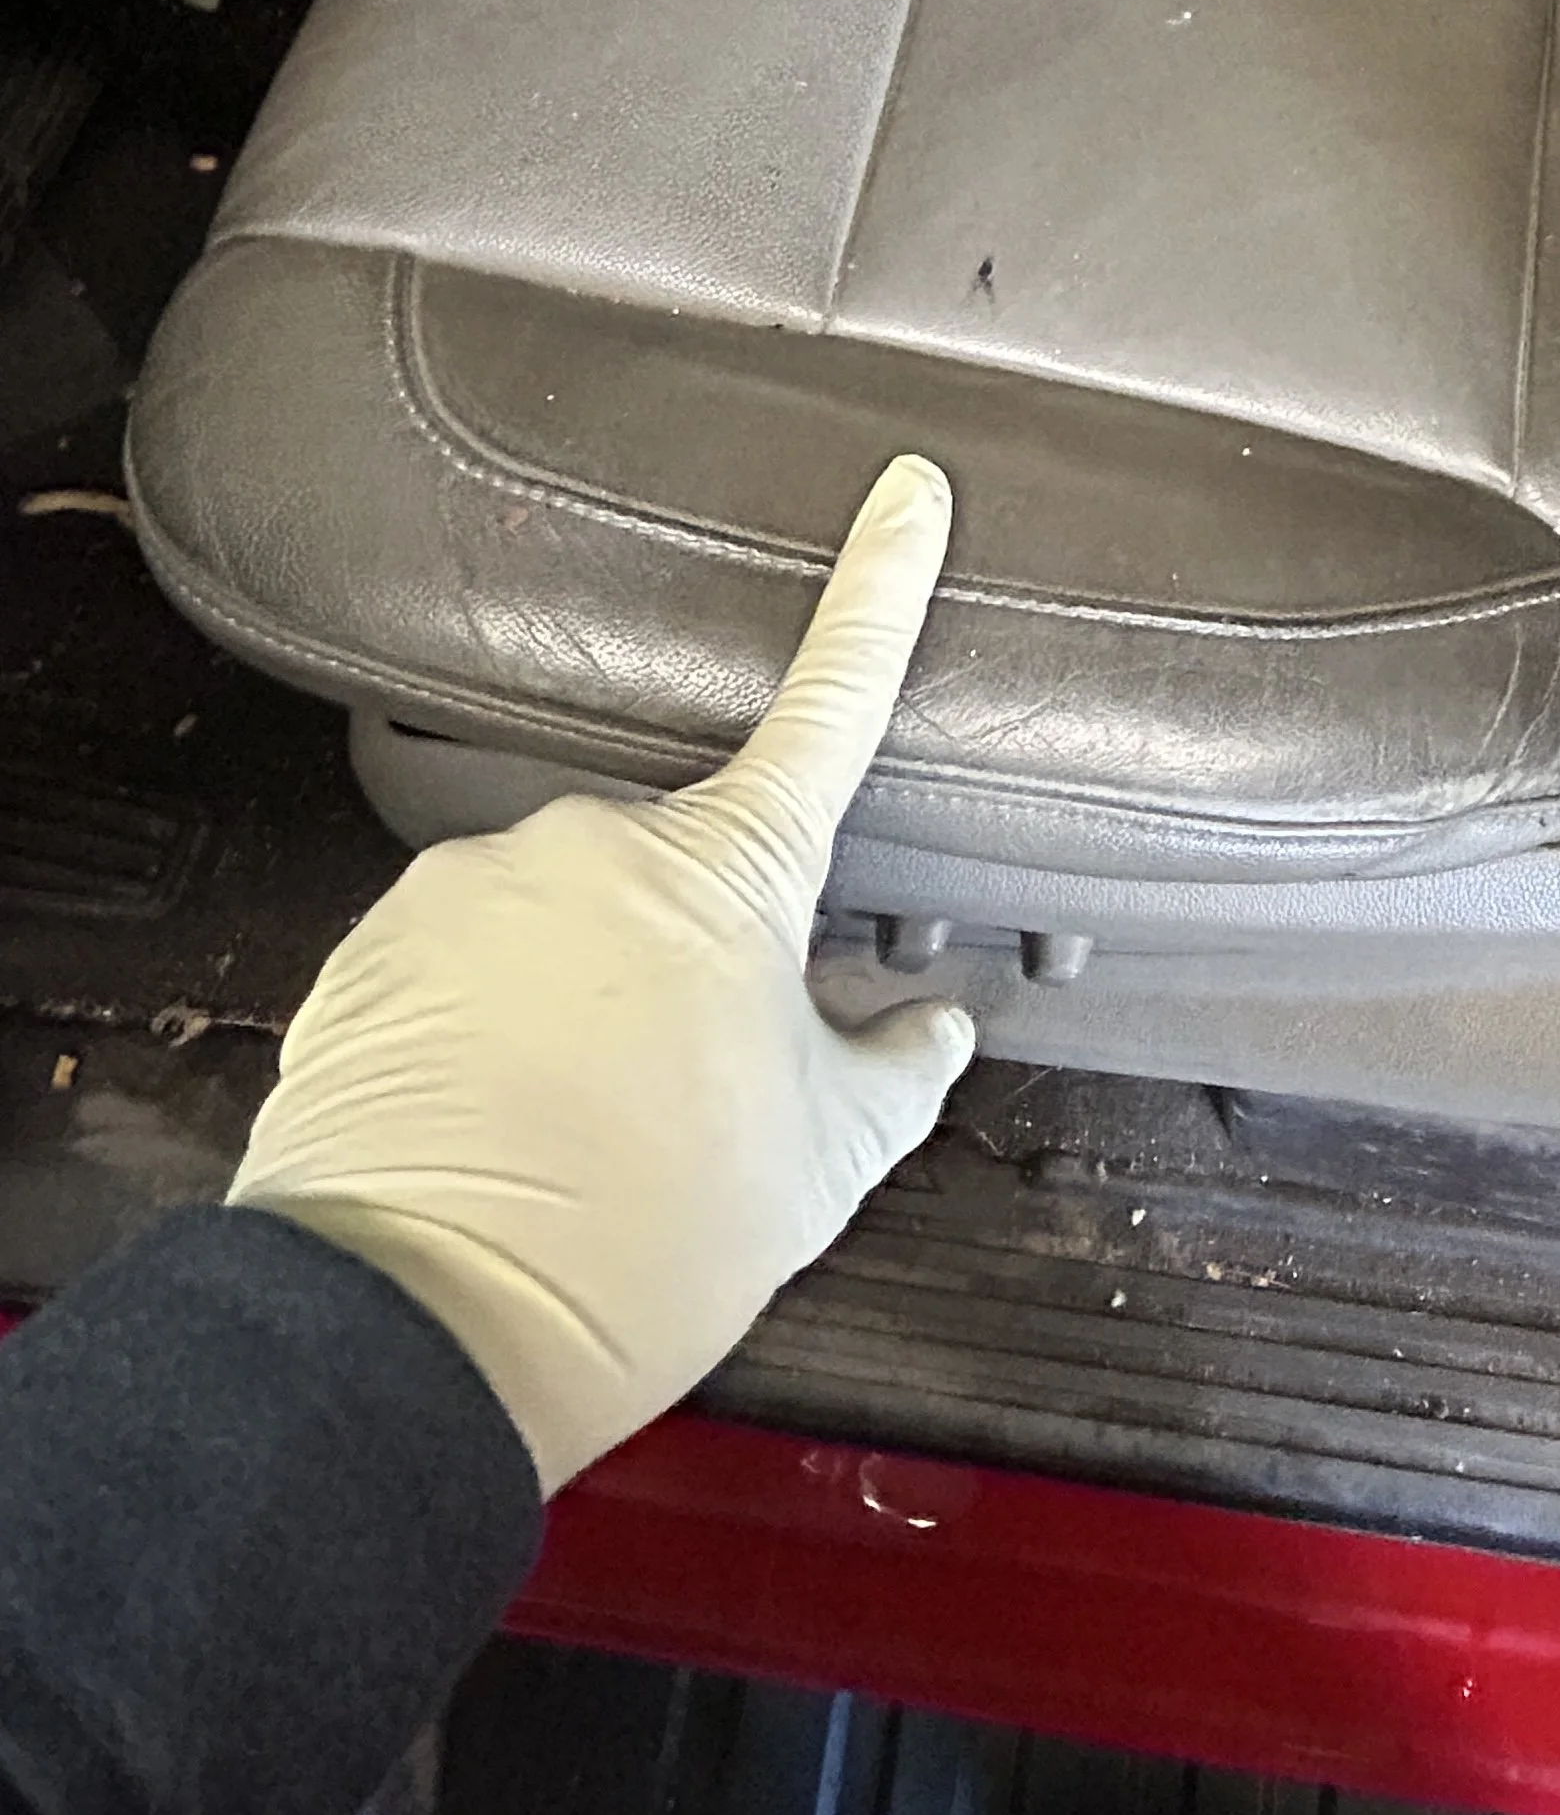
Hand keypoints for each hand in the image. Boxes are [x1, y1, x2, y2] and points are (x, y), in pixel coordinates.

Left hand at [227, 456, 972, 1491]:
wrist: (426, 1323)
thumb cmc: (641, 1244)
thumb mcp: (824, 1165)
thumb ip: (894, 1071)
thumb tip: (930, 1031)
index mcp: (731, 874)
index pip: (833, 701)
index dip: (881, 589)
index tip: (904, 490)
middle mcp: (594, 848)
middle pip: (678, 878)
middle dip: (692, 964)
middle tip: (693, 1102)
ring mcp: (472, 889)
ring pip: (562, 929)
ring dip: (579, 1008)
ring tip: (584, 1146)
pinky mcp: (374, 950)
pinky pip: (459, 973)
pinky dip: (487, 1040)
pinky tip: (501, 1139)